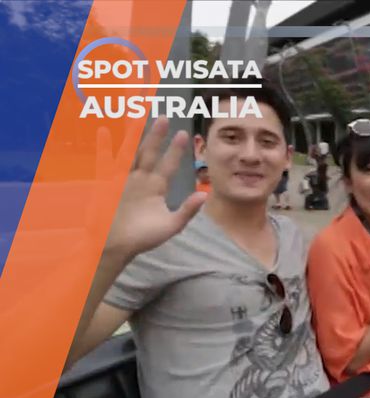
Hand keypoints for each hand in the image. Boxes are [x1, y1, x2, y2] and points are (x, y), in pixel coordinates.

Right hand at [104, 117, 206, 259]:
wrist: (114, 247)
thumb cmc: (143, 238)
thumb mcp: (170, 226)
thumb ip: (187, 210)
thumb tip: (204, 195)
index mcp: (157, 187)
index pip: (169, 165)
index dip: (176, 151)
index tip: (184, 134)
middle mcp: (141, 179)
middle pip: (150, 152)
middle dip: (156, 136)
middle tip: (164, 117)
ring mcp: (123, 179)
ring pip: (129, 152)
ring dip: (133, 136)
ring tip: (137, 116)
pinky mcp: (106, 184)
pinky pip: (105, 163)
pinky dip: (104, 148)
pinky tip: (104, 131)